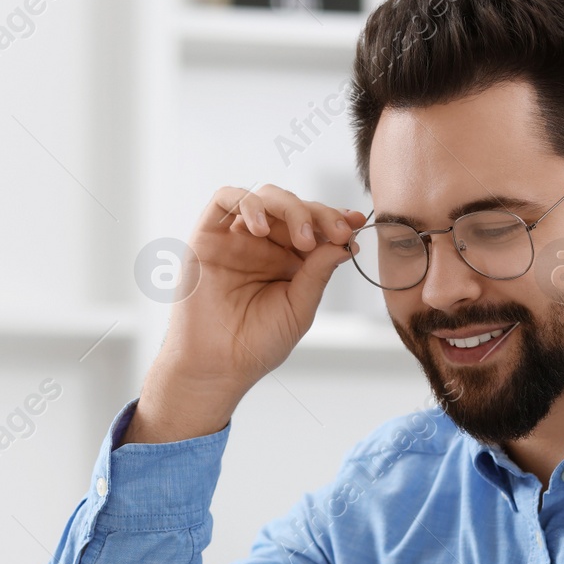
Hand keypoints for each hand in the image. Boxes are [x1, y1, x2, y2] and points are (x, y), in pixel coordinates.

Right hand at [127, 187, 366, 443]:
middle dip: (320, 214)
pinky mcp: (208, 236)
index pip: (315, 226)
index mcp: (288, 261)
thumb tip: (345, 242)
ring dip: (291, 208)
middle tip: (337, 233)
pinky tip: (261, 228)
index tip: (355, 224)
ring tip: (304, 239)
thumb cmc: (256, 344)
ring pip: (265, 197)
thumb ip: (319, 272)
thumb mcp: (299, 307)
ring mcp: (236, 238)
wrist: (217, 366)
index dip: (335, 219)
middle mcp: (263, 245)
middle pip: (294, 206)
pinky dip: (248, 203)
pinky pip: (226, 200)